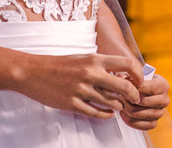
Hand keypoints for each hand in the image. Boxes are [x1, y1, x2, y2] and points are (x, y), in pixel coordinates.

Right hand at [12, 52, 142, 118]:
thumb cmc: (60, 64)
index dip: (137, 74)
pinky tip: (108, 114)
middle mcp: (90, 74)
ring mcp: (81, 90)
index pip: (126, 64)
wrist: (33, 72)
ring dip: (119, 106)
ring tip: (120, 106)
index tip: (139, 81)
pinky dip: (105, 115)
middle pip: (123, 86)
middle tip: (135, 99)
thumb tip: (121, 73)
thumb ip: (101, 64)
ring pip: (111, 102)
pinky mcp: (72, 103)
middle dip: (133, 95)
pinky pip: (96, 113)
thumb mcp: (83, 57)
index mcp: (94, 59)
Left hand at [119, 72, 169, 130]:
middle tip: (121, 95)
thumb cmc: (137, 80)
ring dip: (128, 110)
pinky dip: (130, 120)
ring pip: (141, 114)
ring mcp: (160, 112)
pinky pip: (141, 125)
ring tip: (121, 103)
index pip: (148, 87)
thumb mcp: (135, 72)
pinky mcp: (154, 123)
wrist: (140, 90)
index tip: (125, 85)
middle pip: (144, 102)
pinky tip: (124, 114)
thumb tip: (125, 81)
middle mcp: (165, 99)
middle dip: (129, 99)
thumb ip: (131, 75)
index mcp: (163, 85)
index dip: (135, 87)